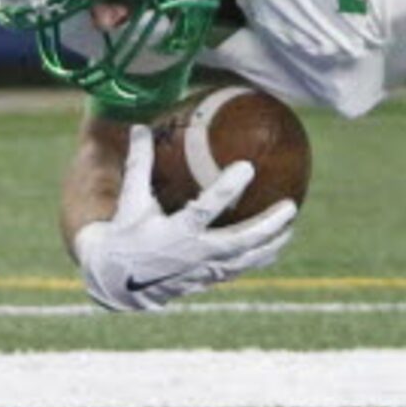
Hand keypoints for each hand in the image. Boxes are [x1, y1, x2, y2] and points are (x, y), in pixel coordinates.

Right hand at [72, 124, 299, 311]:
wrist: (116, 280)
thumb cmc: (125, 232)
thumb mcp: (131, 199)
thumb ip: (139, 163)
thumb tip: (139, 126)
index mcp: (173, 231)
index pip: (205, 209)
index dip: (226, 189)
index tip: (247, 166)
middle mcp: (192, 254)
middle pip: (238, 241)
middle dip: (266, 226)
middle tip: (290, 206)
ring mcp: (201, 270)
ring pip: (244, 259)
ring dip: (270, 244)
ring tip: (290, 226)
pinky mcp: (205, 279)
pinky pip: (238, 269)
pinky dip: (258, 258)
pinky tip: (275, 245)